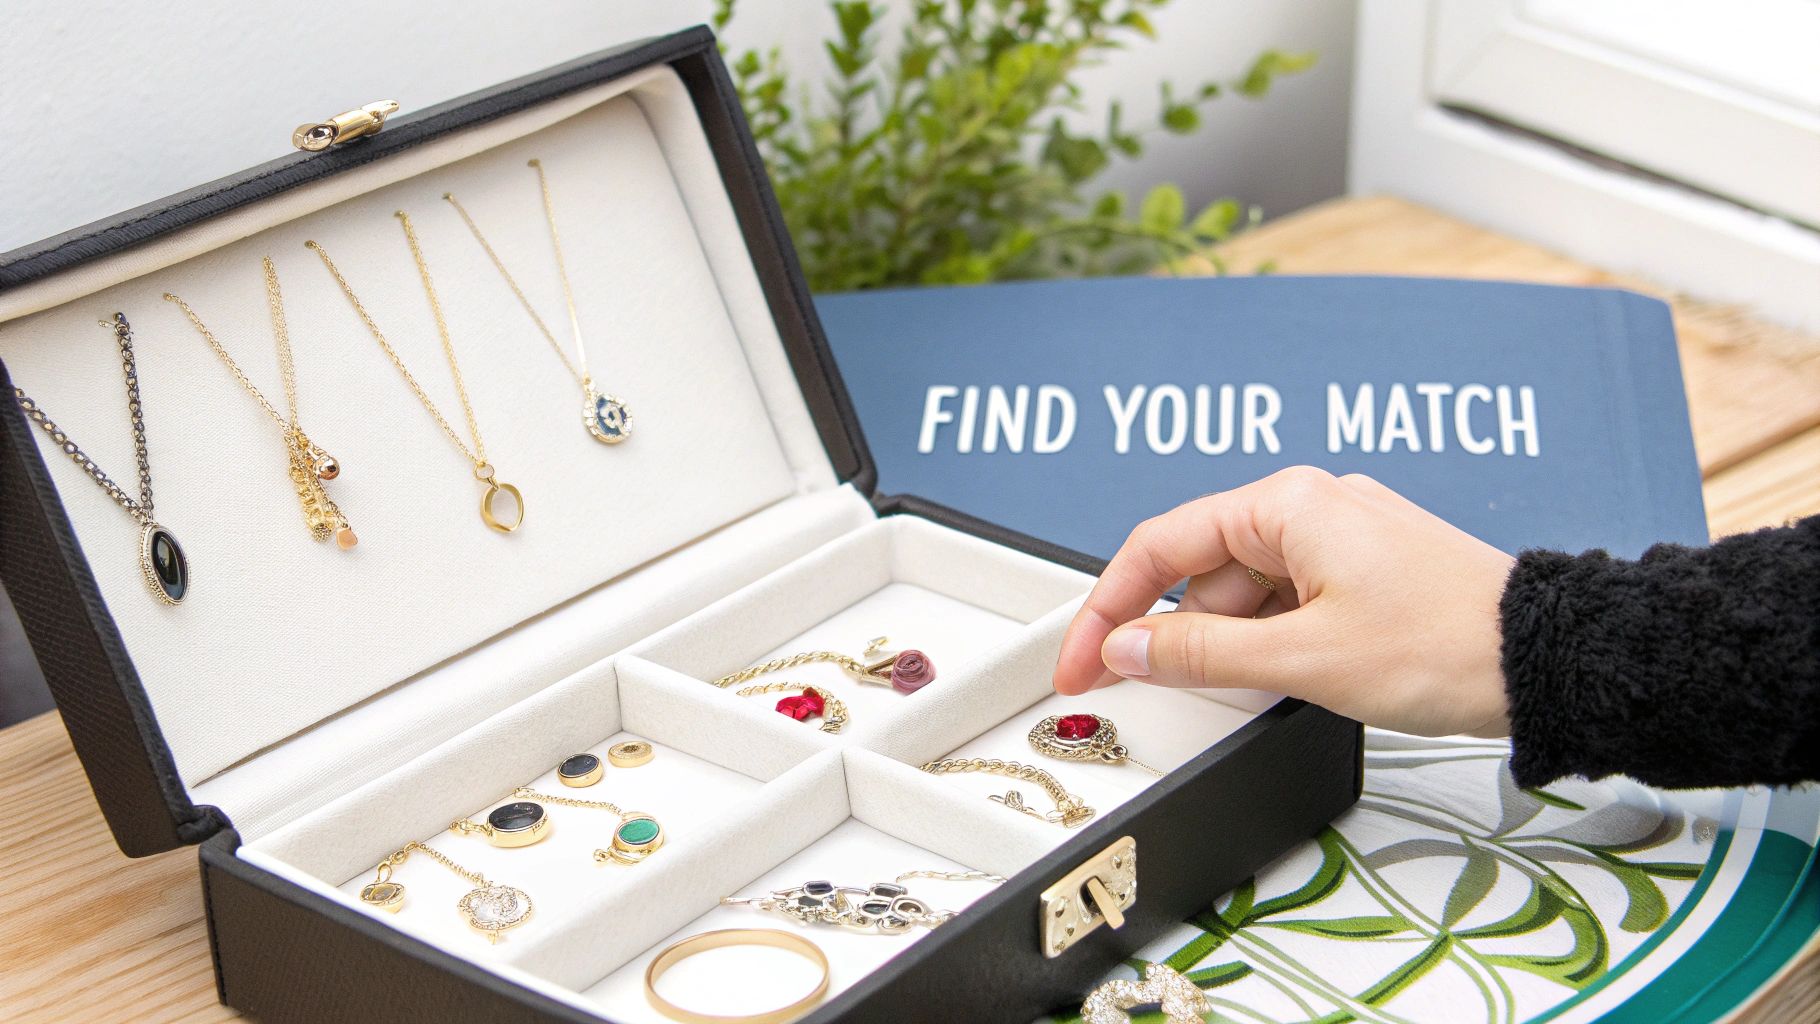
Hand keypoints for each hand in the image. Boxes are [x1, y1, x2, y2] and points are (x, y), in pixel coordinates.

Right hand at [1053, 467, 1514, 736]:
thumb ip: (1201, 654)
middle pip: (1202, 571)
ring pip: (1248, 591)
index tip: (1079, 661)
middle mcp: (1310, 506)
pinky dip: (1278, 641)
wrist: (1549, 660)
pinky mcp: (1368, 569)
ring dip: (1238, 644)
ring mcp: (1342, 536)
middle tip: (1174, 693)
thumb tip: (1129, 650)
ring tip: (1279, 688)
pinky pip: (1291, 600)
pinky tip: (1300, 677)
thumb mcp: (1302, 661)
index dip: (1106, 610)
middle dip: (1184, 634)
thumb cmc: (1443, 645)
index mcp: (1286, 504)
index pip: (1157, 546)